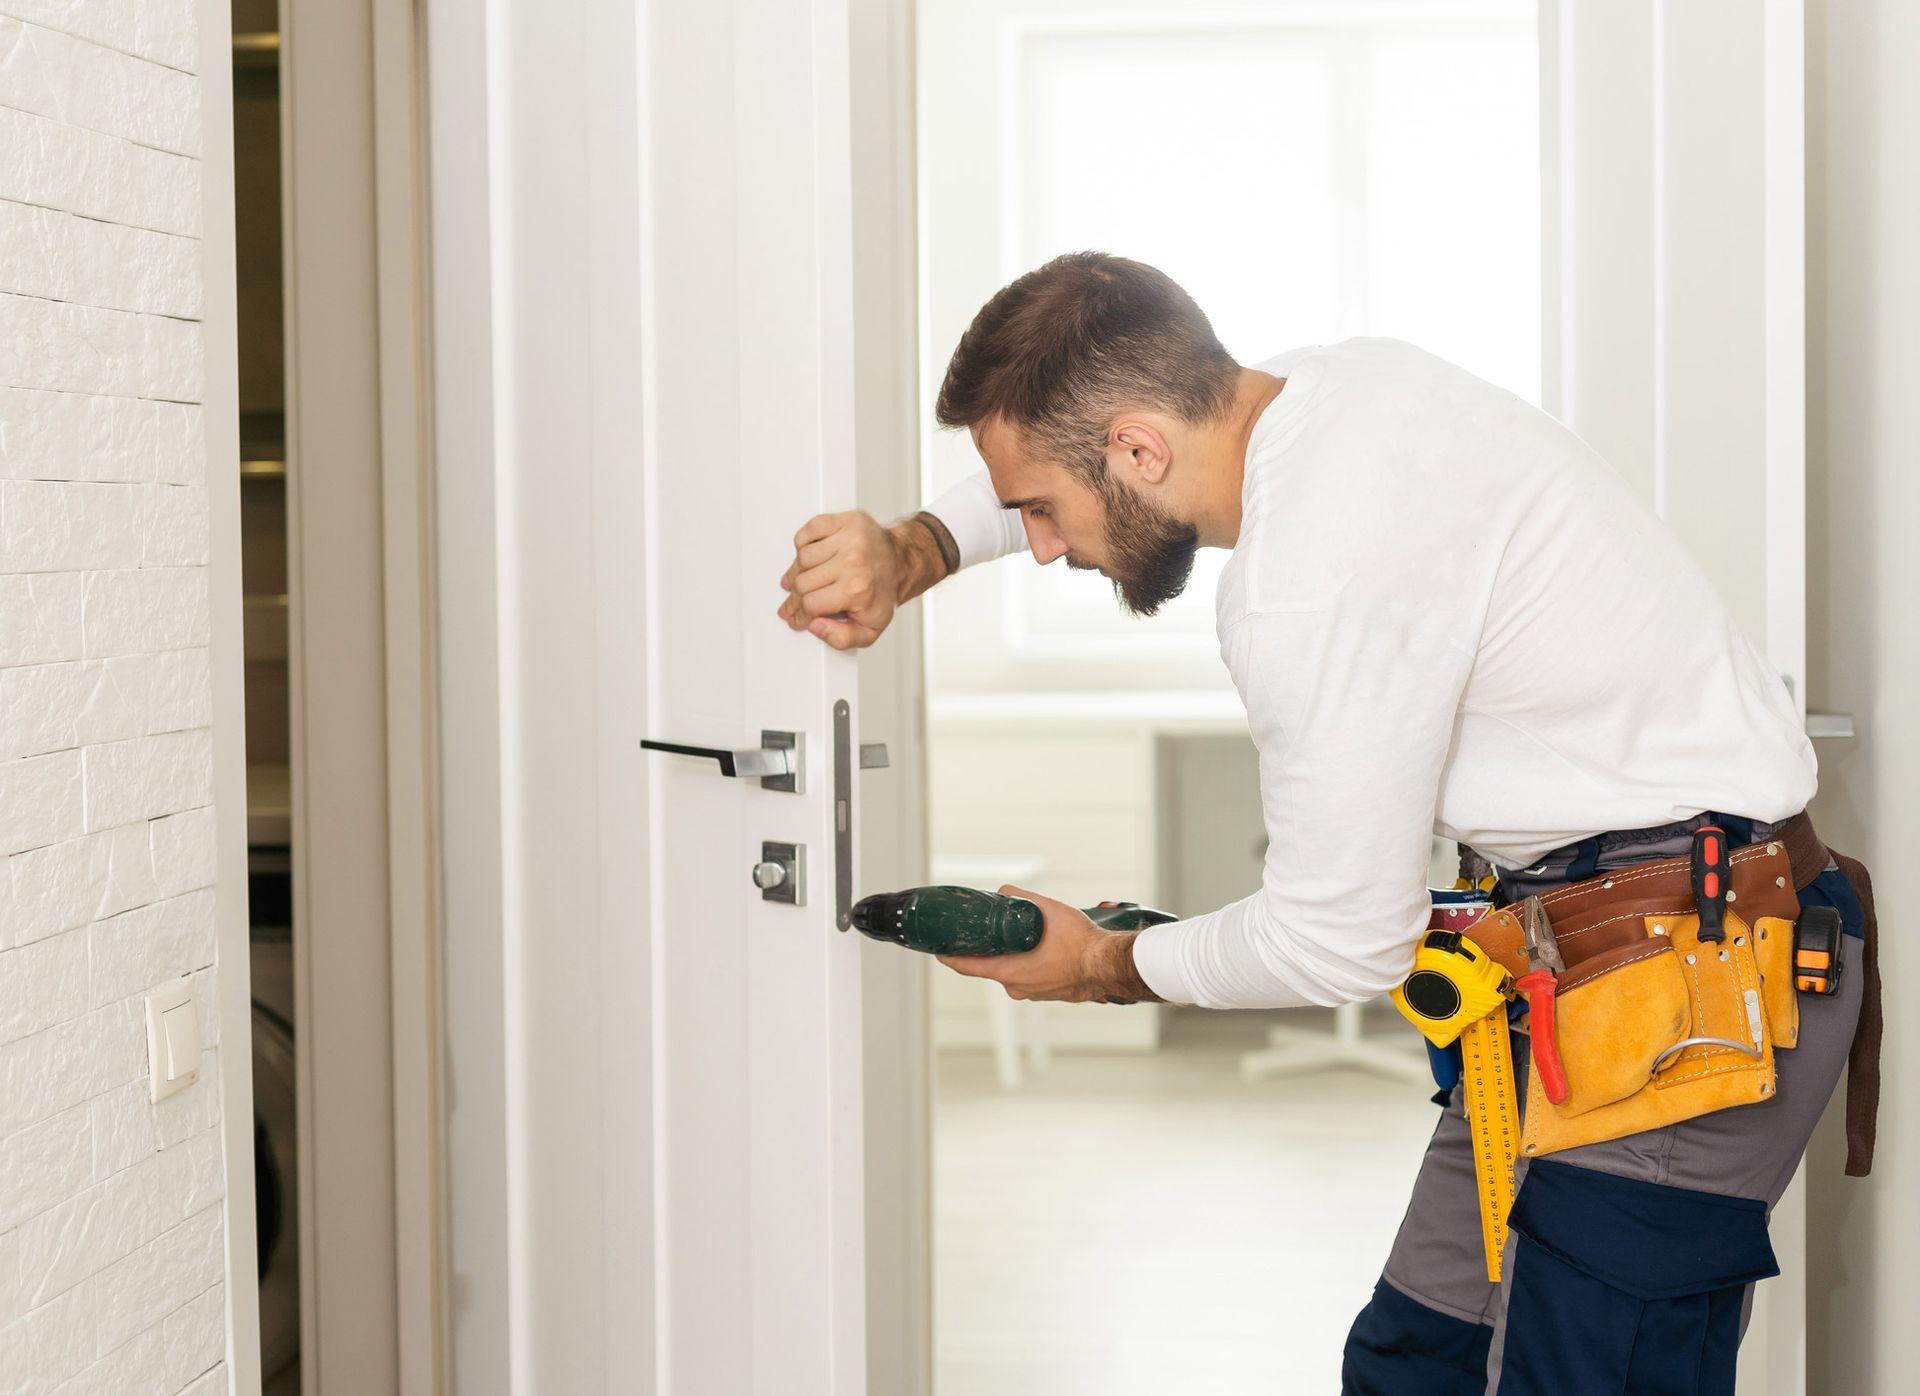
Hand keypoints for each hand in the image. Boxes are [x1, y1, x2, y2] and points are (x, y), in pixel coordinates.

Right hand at [777, 510, 902, 649]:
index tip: (796, 617)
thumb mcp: (870, 629)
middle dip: (796, 597)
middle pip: (803, 583)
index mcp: (858, 590)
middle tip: (795, 601)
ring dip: (800, 570)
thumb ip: (841, 639)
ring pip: (803, 558)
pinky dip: (804, 544)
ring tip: (807, 578)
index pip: (811, 605)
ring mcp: (850, 538)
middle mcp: (853, 562)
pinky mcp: (846, 521)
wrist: (901, 564)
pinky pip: (808, 532)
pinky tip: (812, 555)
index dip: (800, 615)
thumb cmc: (882, 594)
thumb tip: (815, 626)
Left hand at [937, 885, 1162, 1003]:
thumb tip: (1004, 890)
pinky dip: (1031, 962)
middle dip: (990, 947)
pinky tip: (1042, 947)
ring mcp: (1035, 993)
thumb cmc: (1081, 944)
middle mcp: (1018, 988)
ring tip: (1023, 934)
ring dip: (1014, 954)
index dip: (949, 956)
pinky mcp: (1050, 993)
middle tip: (989, 930)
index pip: (968, 966)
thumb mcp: (1047, 910)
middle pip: (992, 966)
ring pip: (1014, 971)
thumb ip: (1020, 898)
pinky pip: (1032, 976)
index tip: (938, 950)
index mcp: (1010, 972)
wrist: (1110, 965)